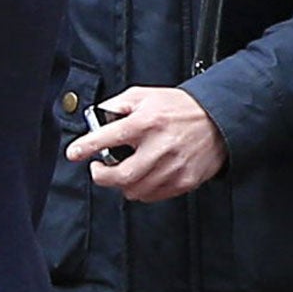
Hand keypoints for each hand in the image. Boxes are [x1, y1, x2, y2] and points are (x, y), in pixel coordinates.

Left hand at [67, 85, 228, 202]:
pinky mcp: (185, 180)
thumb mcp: (143, 96)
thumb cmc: (179, 107)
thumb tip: (96, 118)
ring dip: (121, 184)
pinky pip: (153, 195)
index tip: (73, 153)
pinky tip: (142, 176)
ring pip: (135, 190)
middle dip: (100, 176)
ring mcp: (174, 167)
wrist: (219, 118)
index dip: (84, 147)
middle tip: (98, 168)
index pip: (106, 138)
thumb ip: (116, 105)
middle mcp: (160, 146)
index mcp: (146, 122)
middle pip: (120, 176)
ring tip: (122, 171)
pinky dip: (141, 189)